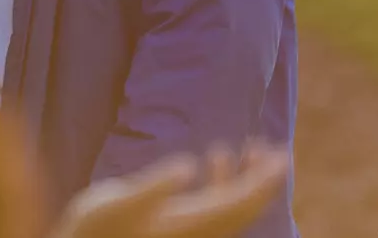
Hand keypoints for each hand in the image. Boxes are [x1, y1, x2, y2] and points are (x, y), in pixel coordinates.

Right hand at [52, 141, 289, 237]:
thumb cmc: (96, 228)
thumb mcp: (118, 201)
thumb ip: (155, 185)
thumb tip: (189, 166)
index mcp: (189, 222)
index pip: (239, 203)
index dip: (262, 181)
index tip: (281, 157)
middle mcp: (197, 230)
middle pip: (244, 207)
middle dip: (262, 179)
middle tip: (276, 149)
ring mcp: (190, 229)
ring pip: (232, 205)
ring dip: (246, 178)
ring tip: (253, 148)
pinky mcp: (179, 226)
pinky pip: (215, 204)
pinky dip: (222, 181)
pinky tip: (217, 157)